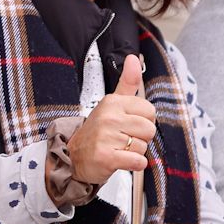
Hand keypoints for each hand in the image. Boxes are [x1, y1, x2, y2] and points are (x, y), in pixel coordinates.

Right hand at [67, 54, 154, 185]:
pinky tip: (119, 160)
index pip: (150, 111)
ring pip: (143, 147)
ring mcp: (106, 137)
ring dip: (133, 152)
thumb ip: (127, 82)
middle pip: (149, 130)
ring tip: (117, 149)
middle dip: (140, 138)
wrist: (73, 156)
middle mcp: (109, 117)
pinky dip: (133, 165)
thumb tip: (134, 58)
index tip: (128, 125)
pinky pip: (137, 162)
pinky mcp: (106, 157)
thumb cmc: (97, 131)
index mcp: (113, 102)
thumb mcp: (112, 104)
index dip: (143, 121)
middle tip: (122, 139)